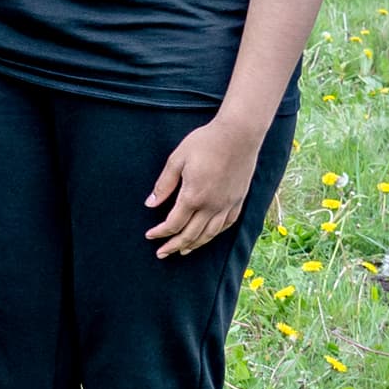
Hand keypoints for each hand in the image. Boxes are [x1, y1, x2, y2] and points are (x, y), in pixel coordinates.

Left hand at [145, 113, 268, 257]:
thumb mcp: (177, 159)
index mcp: (193, 196)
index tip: (150, 236)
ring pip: (210, 234)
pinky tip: (208, 236)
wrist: (239, 134)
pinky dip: (214, 235)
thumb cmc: (205, 142)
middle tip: (162, 253)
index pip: (174, 224)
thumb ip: (164, 184)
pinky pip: (226, 225)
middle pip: (191, 235)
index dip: (160, 232)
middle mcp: (212, 206)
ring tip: (183, 251)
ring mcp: (227, 205)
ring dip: (194, 245)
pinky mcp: (239, 200)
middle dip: (174, 246)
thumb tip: (150, 204)